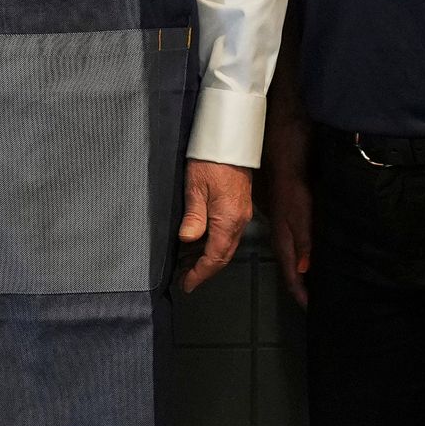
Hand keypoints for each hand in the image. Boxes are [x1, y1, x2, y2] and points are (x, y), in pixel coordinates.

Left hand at [178, 161, 252, 292]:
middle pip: (222, 256)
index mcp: (228, 220)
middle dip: (203, 270)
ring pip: (225, 246)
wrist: (231, 141)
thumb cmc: (211, 161)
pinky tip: (197, 243)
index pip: (215, 258)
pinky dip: (212, 244)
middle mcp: (238, 221)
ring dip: (207, 258)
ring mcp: (241, 215)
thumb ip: (193, 217)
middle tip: (184, 278)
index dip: (200, 274)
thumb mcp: (195, 188)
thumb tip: (188, 240)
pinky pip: (227, 234)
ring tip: (186, 264)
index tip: (186, 284)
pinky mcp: (239, 207)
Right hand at [264, 157, 314, 305]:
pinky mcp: (288, 231)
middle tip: (315, 306)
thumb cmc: (294, 195)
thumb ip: (303, 245)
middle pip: (291, 276)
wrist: (286, 173)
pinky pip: (296, 256)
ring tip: (315, 291)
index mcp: (284, 247)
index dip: (301, 296)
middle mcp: (282, 246)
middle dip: (302, 293)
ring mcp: (284, 239)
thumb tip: (304, 271)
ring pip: (293, 266)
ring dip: (303, 280)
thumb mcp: (301, 220)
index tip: (311, 310)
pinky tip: (312, 266)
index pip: (292, 279)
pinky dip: (304, 266)